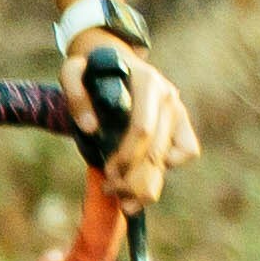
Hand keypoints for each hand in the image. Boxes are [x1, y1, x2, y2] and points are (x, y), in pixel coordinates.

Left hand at [66, 36, 197, 205]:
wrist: (111, 57)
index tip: (108, 173)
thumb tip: (92, 128)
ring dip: (150, 184)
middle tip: (110, 191)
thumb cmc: (90, 68)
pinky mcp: (180, 121)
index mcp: (146, 82)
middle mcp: (167, 96)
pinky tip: (145, 180)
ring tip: (127, 203)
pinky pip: (187, 150)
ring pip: (173, 156)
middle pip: (157, 148)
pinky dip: (169, 168)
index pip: (143, 129)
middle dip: (134, 177)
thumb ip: (75, 94)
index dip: (127, 156)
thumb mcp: (72, 71)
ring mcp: (176, 109)